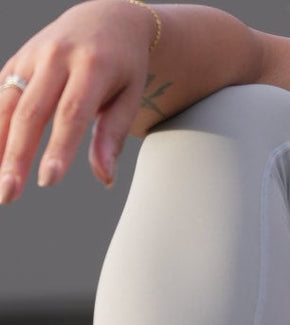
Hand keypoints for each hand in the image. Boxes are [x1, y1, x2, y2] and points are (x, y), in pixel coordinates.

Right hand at [0, 0, 154, 201]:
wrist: (107, 18)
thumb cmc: (124, 66)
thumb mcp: (130, 97)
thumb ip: (113, 135)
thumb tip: (104, 177)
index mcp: (90, 66)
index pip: (70, 114)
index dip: (57, 149)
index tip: (48, 181)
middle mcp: (55, 57)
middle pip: (31, 114)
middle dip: (16, 156)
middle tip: (9, 194)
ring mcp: (31, 56)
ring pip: (6, 104)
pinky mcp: (17, 60)